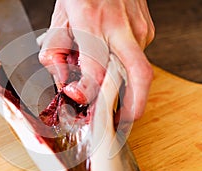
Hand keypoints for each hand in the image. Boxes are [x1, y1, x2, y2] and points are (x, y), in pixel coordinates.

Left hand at [39, 0, 154, 120]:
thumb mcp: (59, 18)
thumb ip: (55, 52)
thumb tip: (63, 82)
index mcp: (93, 24)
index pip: (96, 70)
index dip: (87, 91)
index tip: (77, 98)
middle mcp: (122, 29)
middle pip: (140, 78)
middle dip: (133, 107)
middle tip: (120, 121)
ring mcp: (139, 30)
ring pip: (138, 71)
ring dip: (126, 87)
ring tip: (108, 89)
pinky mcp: (147, 31)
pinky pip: (137, 58)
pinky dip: (125, 70)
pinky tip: (111, 63)